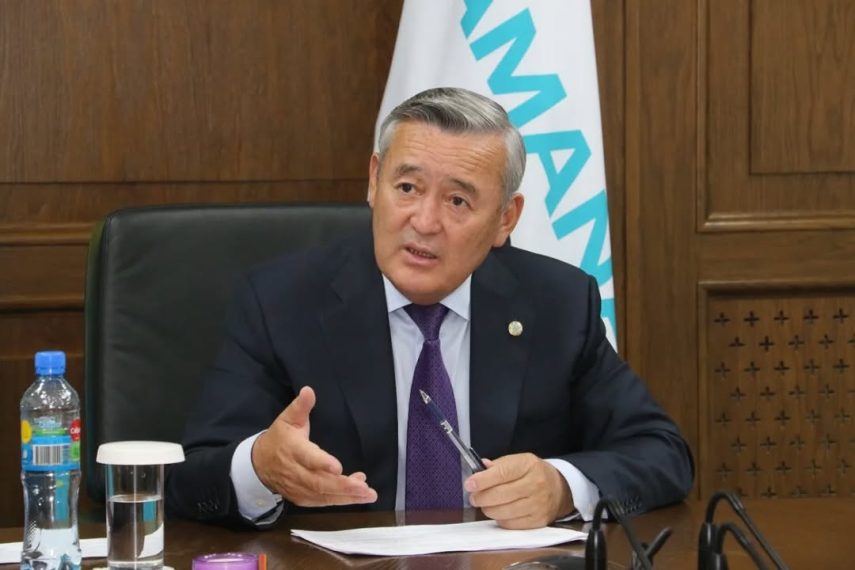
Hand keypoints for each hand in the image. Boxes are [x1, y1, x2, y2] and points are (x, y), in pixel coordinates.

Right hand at [251, 386, 377, 506]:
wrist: (258, 465)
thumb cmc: (278, 438)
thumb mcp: (287, 419)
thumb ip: (300, 406)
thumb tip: (309, 390)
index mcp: (293, 449)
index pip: (308, 458)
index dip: (322, 463)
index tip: (338, 467)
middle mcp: (296, 471)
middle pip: (319, 482)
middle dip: (343, 486)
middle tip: (365, 488)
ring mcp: (299, 488)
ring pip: (323, 495)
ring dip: (347, 496)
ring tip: (368, 494)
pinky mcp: (303, 498)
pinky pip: (322, 502)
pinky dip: (341, 500)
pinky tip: (358, 495)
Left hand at [464, 453, 572, 528]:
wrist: (559, 488)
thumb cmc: (532, 473)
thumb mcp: (518, 461)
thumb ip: (498, 466)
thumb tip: (478, 471)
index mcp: (528, 465)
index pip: (502, 473)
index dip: (482, 480)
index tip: (469, 484)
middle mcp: (535, 484)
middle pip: (500, 495)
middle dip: (481, 497)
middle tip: (474, 496)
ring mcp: (538, 504)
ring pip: (503, 512)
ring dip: (489, 509)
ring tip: (487, 504)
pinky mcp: (538, 521)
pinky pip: (510, 524)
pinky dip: (500, 519)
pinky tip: (501, 512)